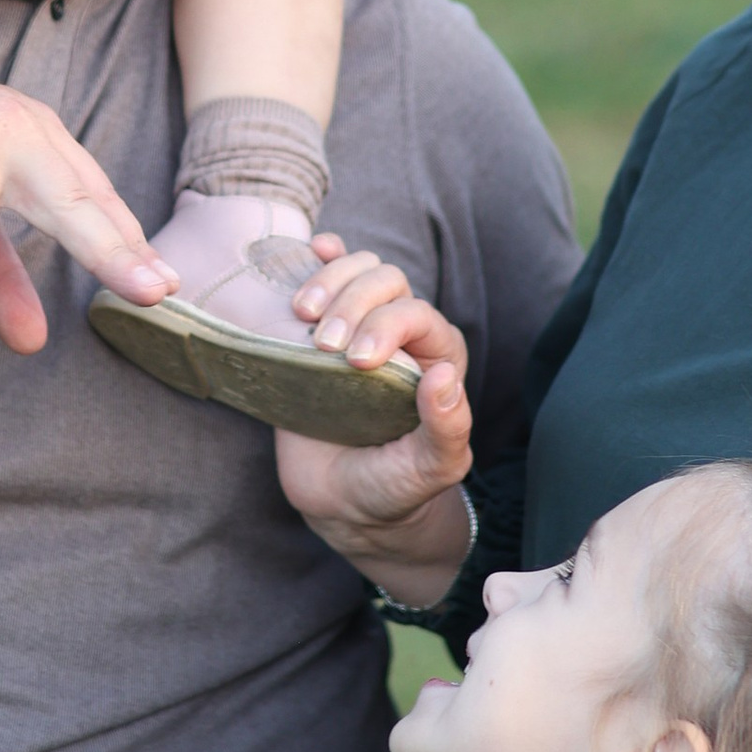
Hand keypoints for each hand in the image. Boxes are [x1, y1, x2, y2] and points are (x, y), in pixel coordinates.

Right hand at [272, 242, 475, 602]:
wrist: (341, 501)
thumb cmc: (394, 487)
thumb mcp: (429, 470)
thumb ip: (447, 429)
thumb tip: (444, 378)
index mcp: (439, 359)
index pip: (417, 315)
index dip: (386, 325)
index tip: (356, 362)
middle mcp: (404, 335)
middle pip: (386, 281)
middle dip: (353, 302)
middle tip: (325, 345)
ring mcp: (361, 327)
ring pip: (358, 269)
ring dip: (330, 280)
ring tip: (303, 314)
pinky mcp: (322, 329)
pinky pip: (328, 277)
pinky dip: (320, 258)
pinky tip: (311, 250)